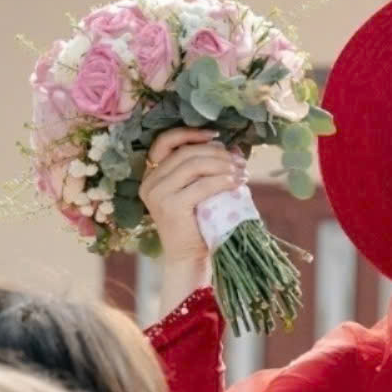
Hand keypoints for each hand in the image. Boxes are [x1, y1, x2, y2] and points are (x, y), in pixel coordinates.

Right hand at [141, 126, 246, 269]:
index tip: (216, 135)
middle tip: (239, 161)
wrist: (189, 257)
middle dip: (217, 153)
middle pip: (185, 152)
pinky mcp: (171, 206)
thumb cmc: (196, 223)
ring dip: (223, 165)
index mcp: (151, 175)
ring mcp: (157, 194)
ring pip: (194, 165)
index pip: (165, 141)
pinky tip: (236, 183)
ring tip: (242, 172)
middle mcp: (149, 182)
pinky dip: (222, 181)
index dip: (190, 133)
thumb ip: (209, 167)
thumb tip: (233, 147)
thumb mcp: (200, 189)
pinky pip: (202, 185)